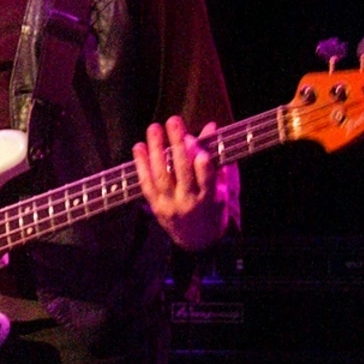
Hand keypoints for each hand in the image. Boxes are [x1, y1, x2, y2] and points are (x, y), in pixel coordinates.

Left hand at [133, 116, 235, 250]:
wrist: (197, 241)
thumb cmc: (214, 208)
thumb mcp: (224, 187)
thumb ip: (218, 157)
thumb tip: (211, 126)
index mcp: (209, 198)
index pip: (205, 179)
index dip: (200, 163)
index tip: (195, 142)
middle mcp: (187, 202)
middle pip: (181, 172)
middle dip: (177, 145)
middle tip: (174, 122)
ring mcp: (168, 204)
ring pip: (161, 175)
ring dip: (156, 150)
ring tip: (154, 128)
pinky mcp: (154, 205)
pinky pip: (146, 183)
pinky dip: (141, 164)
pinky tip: (139, 147)